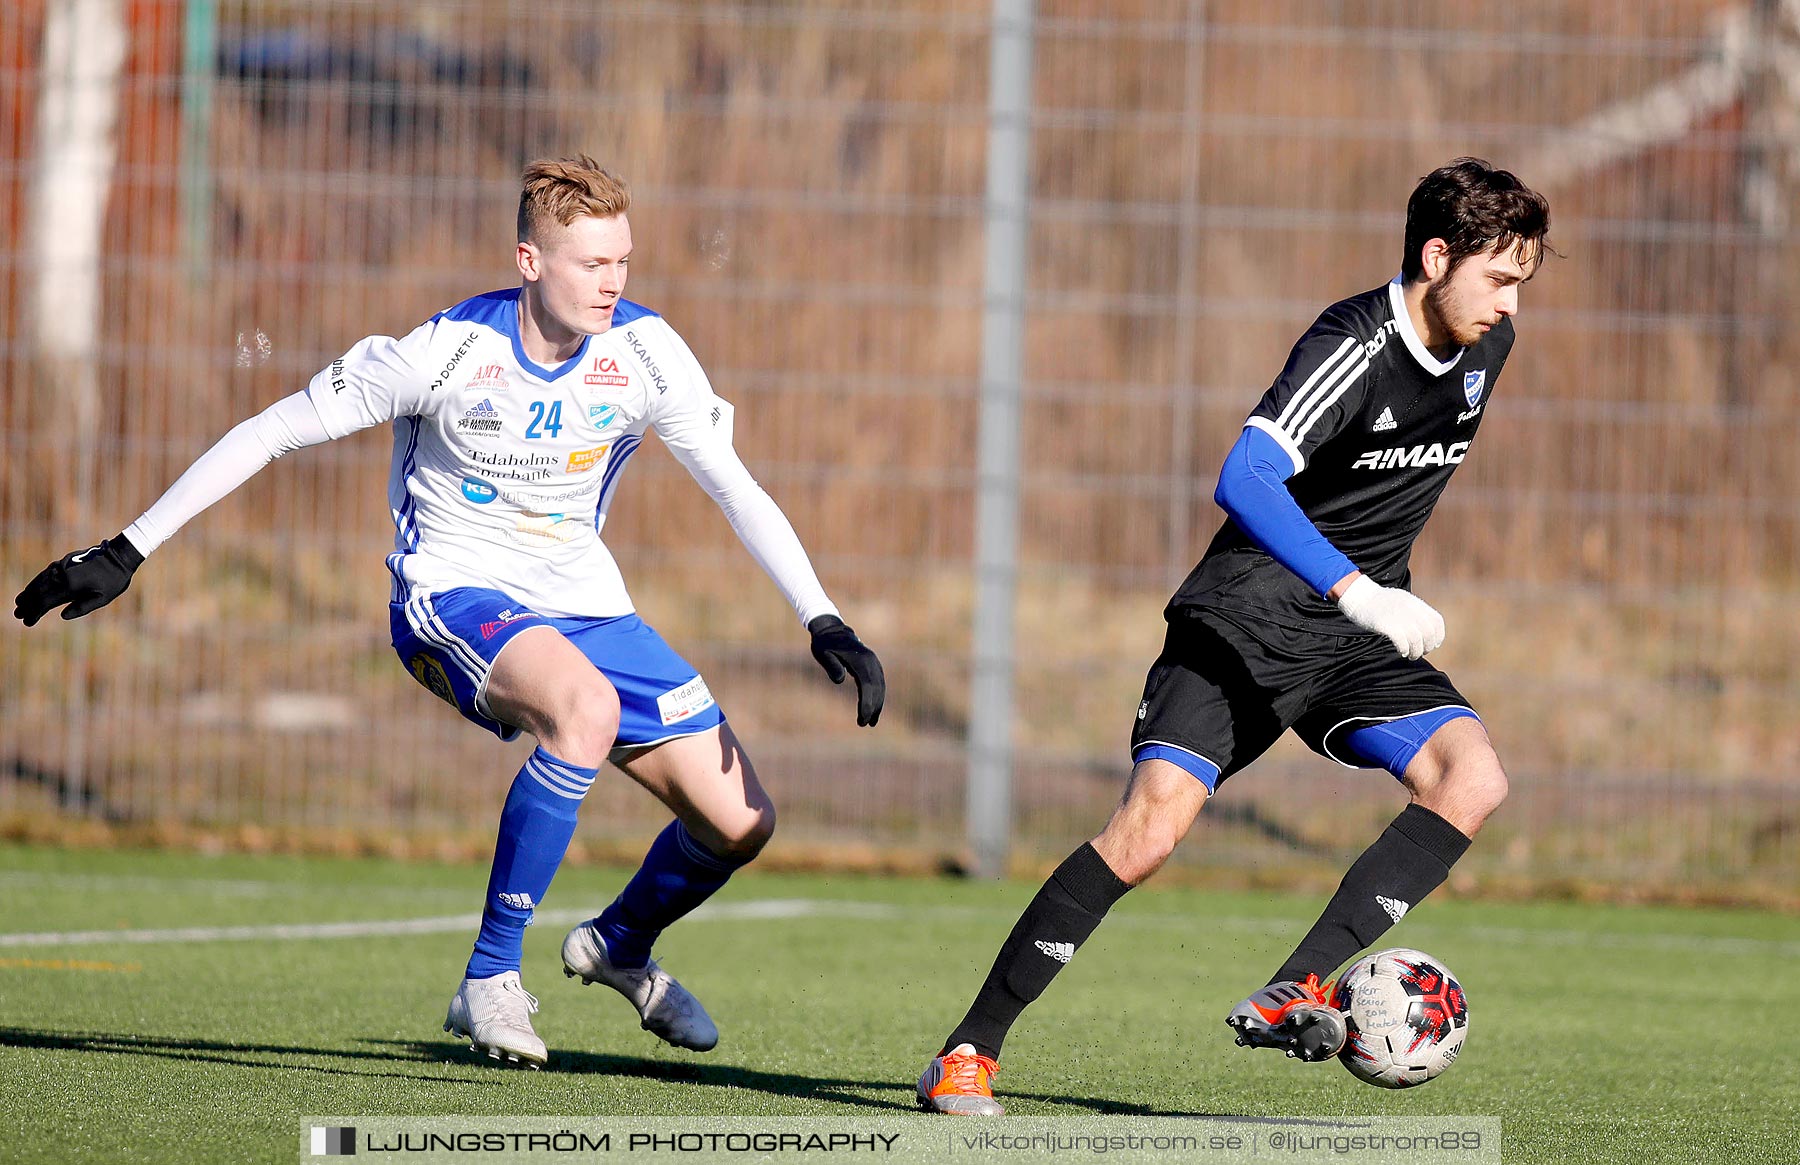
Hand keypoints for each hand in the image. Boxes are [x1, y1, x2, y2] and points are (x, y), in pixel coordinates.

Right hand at [14, 534, 144, 625]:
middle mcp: (62, 576)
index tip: (26, 621)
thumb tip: (62, 616)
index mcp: (71, 587)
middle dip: (27, 604)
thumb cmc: (114, 580)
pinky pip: (45, 573)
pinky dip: (37, 581)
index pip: (45, 603)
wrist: (119, 556)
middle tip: (17, 614)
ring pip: (40, 581)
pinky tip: (34, 585)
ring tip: (20, 601)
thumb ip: (82, 607)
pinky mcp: (64, 561)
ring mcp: (62, 567)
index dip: (34, 613)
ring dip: (29, 592)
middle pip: (38, 592)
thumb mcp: (103, 598)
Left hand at [807, 614, 885, 726]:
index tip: (862, 719)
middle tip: (864, 724)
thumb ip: (832, 666)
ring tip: (871, 722)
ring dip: (878, 704)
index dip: (867, 704)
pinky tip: (873, 708)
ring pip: (881, 686)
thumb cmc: (825, 644)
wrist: (831, 629)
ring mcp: (874, 662)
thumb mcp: (823, 653)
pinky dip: (878, 696)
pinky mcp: (873, 664)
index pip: (868, 686)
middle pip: (877, 688)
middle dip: (872, 708)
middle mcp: (871, 661)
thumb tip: (840, 680)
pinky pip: (879, 683)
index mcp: (860, 660)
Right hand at [1335, 575, 1443, 659]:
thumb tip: (1423, 630)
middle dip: (1427, 647)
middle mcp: (1410, 609)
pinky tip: (1401, 652)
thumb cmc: (1378, 602)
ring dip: (1416, 652)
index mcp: (1415, 603)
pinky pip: (1402, 641)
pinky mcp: (1386, 624)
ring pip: (1416, 639)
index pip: (1436, 621)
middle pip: (1428, 633)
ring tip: (1410, 655)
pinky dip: (1404, 649)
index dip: (1438, 635)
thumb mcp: (1401, 601)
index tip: (1433, 644)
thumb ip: (1413, 612)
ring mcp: (1398, 616)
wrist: (1358, 596)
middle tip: (1420, 652)